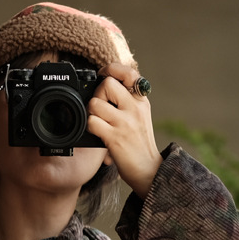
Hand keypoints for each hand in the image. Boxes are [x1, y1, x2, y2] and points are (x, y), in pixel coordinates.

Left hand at [87, 61, 161, 197]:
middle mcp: (134, 108)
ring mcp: (125, 123)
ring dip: (91, 113)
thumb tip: (106, 83)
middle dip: (97, 94)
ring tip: (99, 122)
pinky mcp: (115, 138)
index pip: (128, 72)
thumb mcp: (140, 116)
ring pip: (95, 103)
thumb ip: (128, 100)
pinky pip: (92, 122)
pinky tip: (97, 134)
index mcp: (141, 100)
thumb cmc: (140, 145)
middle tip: (100, 108)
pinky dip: (89, 128)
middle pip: (107, 84)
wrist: (148, 170)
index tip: (103, 75)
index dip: (112, 69)